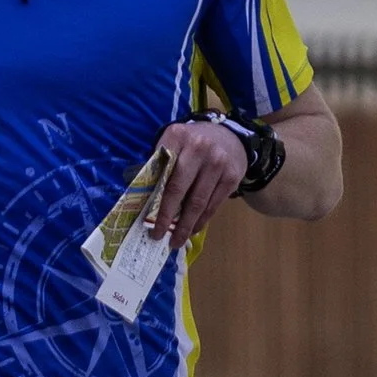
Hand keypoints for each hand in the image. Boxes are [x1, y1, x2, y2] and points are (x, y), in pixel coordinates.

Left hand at [147, 118, 248, 247]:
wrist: (231, 136)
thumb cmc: (193, 144)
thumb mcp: (174, 142)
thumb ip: (160, 163)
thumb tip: (144, 198)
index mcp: (177, 136)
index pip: (161, 171)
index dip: (154, 198)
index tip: (146, 220)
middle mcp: (199, 148)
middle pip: (179, 189)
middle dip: (167, 217)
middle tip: (157, 236)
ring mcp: (218, 163)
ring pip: (198, 202)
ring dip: (185, 226)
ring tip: (175, 241)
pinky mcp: (232, 177)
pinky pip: (213, 205)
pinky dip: (201, 220)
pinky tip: (192, 229)